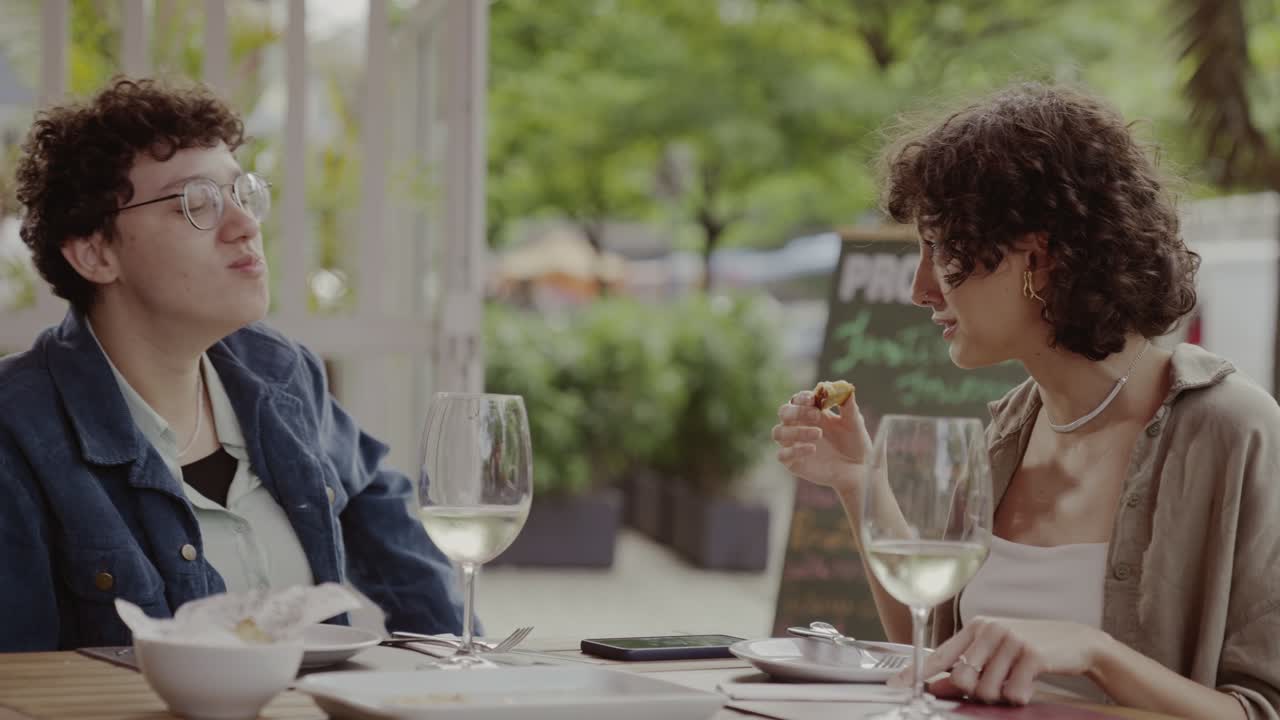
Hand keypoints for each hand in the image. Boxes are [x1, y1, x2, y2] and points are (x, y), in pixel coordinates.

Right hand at [772, 389, 871, 492]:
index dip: (801, 397)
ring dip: (796, 431)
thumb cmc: (856, 443)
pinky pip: (782, 455)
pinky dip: (795, 450)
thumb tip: (845, 386)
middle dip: (796, 412)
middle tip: (816, 416)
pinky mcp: (793, 463)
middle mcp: (798, 426)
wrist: (858, 470)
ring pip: (778, 432)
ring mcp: (793, 445)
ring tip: (818, 434)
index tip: (812, 398)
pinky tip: (812, 449)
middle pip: (783, 412)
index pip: (796, 399)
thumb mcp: (855, 423)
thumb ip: (848, 406)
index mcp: (811, 412)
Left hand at [888, 617, 1109, 704]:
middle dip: (973, 694)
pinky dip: (1019, 698)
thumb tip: (933, 686)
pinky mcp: (1032, 654)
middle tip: (995, 687)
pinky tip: (1028, 684)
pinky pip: (1012, 694)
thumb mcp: (995, 652)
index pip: (938, 654)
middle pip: (960, 679)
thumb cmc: (1030, 647)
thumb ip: (965, 666)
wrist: (1076, 641)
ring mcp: (1010, 640)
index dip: (915, 673)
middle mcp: (988, 630)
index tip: (896, 686)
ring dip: (999, 697)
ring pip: (985, 690)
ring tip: (1014, 683)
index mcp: (975, 628)